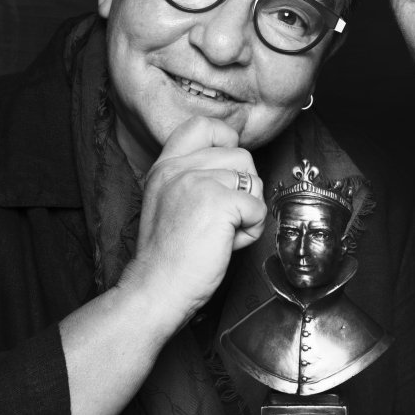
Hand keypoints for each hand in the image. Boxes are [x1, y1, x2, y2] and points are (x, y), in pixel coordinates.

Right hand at [117, 117, 266, 322]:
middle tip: (218, 220)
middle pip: (241, 156)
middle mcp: (179, 168)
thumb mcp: (169, 202)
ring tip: (221, 233)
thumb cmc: (168, 256)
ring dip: (247, 212)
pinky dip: (251, 231)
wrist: (155, 288)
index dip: (227, 142)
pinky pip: (259, 208)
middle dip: (243, 190)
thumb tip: (234, 164)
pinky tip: (227, 243)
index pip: (204, 125)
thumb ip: (192, 177)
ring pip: (254, 182)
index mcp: (166, 165)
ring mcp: (198, 182)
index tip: (227, 173)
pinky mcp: (218, 202)